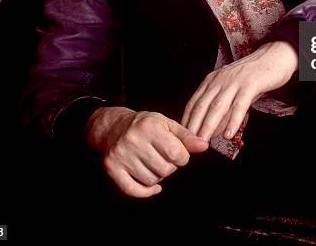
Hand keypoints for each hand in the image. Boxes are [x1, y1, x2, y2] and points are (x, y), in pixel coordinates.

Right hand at [85, 106, 208, 197]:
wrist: (114, 127)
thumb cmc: (145, 125)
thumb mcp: (167, 124)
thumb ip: (186, 136)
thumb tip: (204, 146)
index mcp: (150, 127)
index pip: (176, 153)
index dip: (182, 157)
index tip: (178, 154)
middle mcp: (134, 140)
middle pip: (164, 169)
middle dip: (170, 166)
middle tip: (164, 157)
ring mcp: (121, 155)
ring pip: (151, 180)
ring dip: (157, 176)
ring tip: (154, 163)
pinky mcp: (112, 168)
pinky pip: (133, 190)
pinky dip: (146, 192)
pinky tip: (153, 187)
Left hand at [180, 40, 297, 141]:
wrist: (274, 57)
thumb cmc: (252, 77)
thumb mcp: (232, 90)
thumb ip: (222, 109)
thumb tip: (212, 130)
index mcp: (212, 80)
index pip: (194, 102)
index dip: (187, 120)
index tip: (182, 137)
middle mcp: (220, 79)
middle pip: (202, 105)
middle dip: (194, 126)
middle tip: (189, 144)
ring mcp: (235, 81)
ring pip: (218, 106)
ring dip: (209, 125)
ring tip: (204, 141)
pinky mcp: (251, 84)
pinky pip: (240, 105)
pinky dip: (233, 120)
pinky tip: (228, 134)